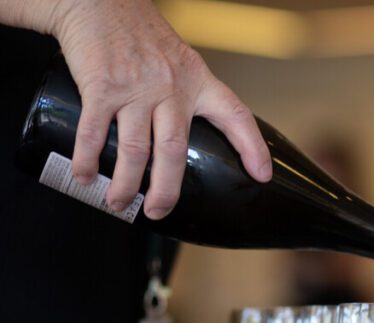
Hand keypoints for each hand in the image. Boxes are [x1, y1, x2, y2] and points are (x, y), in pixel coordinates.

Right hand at [49, 0, 271, 218]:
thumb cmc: (139, 32)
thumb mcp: (180, 59)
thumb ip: (187, 93)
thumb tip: (185, 136)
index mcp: (197, 81)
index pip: (236, 115)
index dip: (252, 148)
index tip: (261, 176)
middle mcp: (171, 87)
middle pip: (174, 151)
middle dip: (166, 190)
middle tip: (158, 212)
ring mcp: (136, 88)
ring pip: (134, 149)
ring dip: (125, 183)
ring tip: (118, 203)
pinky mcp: (102, 86)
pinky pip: (94, 132)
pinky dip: (87, 159)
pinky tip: (85, 176)